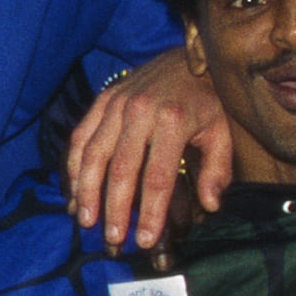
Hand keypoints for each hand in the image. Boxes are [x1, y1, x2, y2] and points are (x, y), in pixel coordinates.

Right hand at [66, 46, 230, 247]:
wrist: (189, 55)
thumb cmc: (207, 99)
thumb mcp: (222, 131)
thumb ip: (217, 169)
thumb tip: (211, 205)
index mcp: (173, 121)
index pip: (157, 176)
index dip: (149, 212)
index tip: (144, 240)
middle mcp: (140, 111)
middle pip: (120, 170)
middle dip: (114, 209)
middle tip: (112, 239)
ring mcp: (117, 104)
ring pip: (93, 154)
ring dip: (86, 191)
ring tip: (86, 221)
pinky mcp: (102, 100)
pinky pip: (81, 137)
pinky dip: (73, 167)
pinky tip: (74, 193)